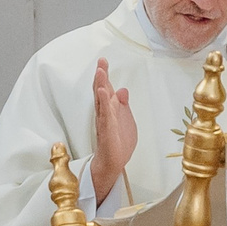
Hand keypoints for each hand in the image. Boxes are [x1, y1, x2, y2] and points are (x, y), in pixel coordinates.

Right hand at [89, 57, 134, 203]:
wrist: (113, 163)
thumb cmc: (118, 144)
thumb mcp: (126, 121)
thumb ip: (123, 106)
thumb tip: (123, 90)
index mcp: (110, 111)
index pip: (106, 91)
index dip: (104, 77)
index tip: (102, 62)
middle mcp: (104, 114)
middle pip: (101, 92)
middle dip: (101, 76)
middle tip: (101, 62)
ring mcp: (105, 122)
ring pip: (101, 101)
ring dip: (100, 86)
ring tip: (100, 72)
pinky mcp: (107, 131)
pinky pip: (105, 115)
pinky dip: (104, 103)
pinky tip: (103, 92)